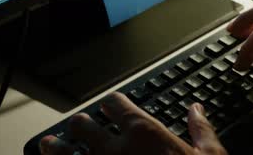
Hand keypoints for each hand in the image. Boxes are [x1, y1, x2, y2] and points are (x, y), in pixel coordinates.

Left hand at [39, 92, 225, 154]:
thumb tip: (196, 111)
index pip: (116, 104)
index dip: (111, 103)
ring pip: (61, 153)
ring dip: (56, 148)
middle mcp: (115, 151)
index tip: (109, 105)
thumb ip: (201, 129)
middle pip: (83, 125)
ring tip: (51, 145)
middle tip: (80, 126)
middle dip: (80, 124)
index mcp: (145, 134)